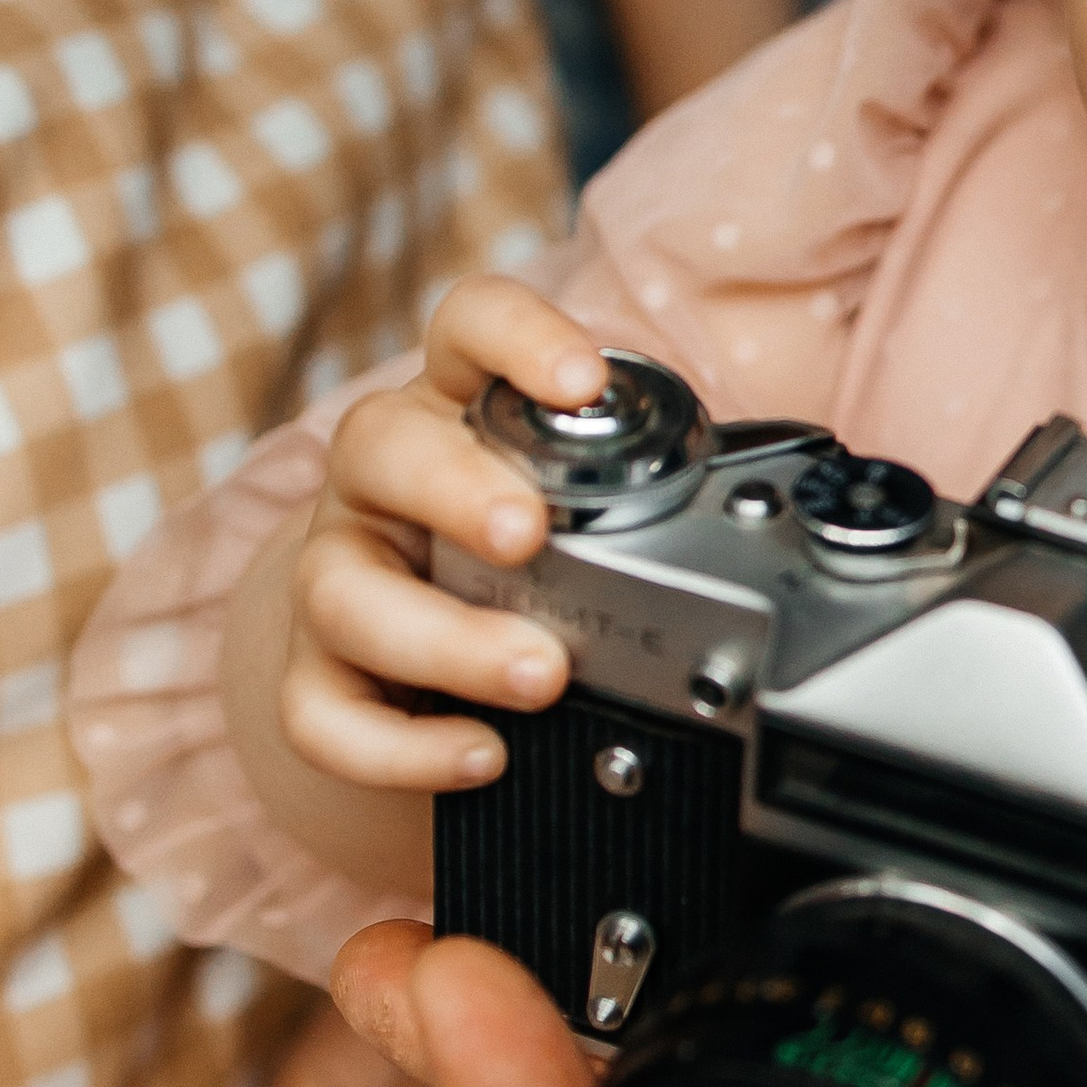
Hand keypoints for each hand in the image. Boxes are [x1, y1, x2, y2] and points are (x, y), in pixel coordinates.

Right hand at [281, 276, 611, 794]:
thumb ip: (649, 502)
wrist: (438, 663)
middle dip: (455, 488)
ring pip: (343, 591)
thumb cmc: (536, 563)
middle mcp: (382, 480)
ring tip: (538, 675)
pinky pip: (323, 715)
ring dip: (446, 638)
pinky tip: (480, 755)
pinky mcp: (315, 676)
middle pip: (378, 446)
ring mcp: (339, 573)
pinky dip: (403, 747)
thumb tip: (770, 529)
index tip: (580, 379)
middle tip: (528, 534)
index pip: (467, 330)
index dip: (515, 338)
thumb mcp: (589, 510)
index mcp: (456, 411)